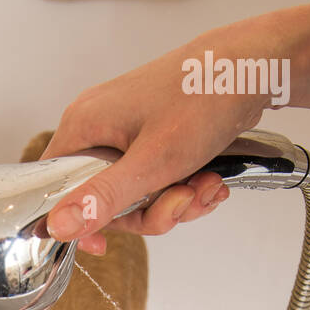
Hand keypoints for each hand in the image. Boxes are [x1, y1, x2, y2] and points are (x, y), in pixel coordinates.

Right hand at [41, 32, 267, 253]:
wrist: (254, 67)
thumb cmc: (203, 96)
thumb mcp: (151, 162)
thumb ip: (102, 198)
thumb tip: (57, 226)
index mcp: (84, 125)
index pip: (55, 187)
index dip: (77, 221)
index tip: (104, 242)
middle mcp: (100, 128)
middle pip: (104, 200)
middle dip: (149, 212)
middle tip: (181, 201)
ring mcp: (128, 133)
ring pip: (136, 196)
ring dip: (174, 203)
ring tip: (205, 186)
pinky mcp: (154, 138)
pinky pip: (157, 183)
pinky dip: (184, 189)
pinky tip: (209, 180)